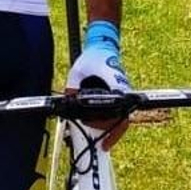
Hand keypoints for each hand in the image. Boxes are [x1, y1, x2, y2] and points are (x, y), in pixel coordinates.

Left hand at [64, 20, 130, 150]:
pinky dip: (110, 121)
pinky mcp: (118, 93)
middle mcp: (122, 91)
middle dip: (111, 134)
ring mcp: (122, 93)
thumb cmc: (91, 56)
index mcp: (115, 86)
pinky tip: (98, 126)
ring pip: (122, 118)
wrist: (102, 45)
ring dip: (110, 128)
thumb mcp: (76, 72)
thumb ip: (72, 88)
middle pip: (122, 120)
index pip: (120, 114)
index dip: (114, 131)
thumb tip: (68, 104)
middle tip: (101, 144)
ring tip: (98, 137)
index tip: (106, 142)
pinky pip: (118, 111)